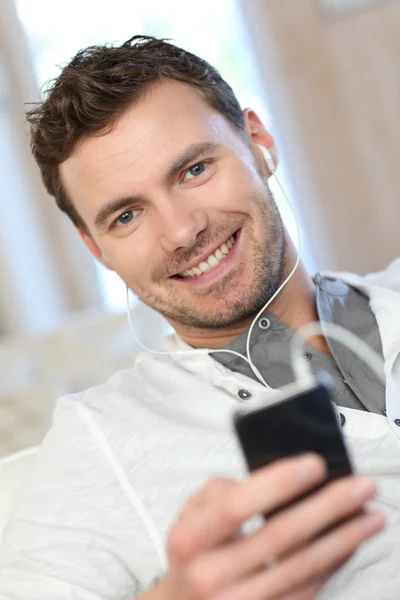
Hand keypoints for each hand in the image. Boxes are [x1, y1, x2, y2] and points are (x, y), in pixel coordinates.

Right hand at [149, 454, 383, 599]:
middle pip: (280, 537)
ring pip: (303, 568)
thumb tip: (273, 479)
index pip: (236, 505)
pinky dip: (334, 565)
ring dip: (343, 539)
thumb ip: (221, 491)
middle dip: (328, 507)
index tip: (315, 464)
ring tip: (370, 516)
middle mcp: (212, 575)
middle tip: (361, 487)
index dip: (278, 483)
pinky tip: (349, 544)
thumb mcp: (189, 514)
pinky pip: (307, 591)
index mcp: (190, 539)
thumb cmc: (192, 554)